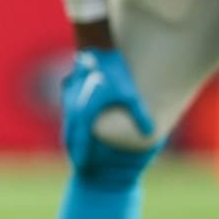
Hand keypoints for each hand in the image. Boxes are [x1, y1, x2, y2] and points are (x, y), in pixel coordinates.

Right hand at [61, 48, 153, 166]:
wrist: (96, 49)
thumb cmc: (114, 72)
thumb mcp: (130, 95)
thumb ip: (139, 115)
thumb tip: (151, 132)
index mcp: (84, 115)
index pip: (80, 142)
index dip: (82, 157)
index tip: (82, 168)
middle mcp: (73, 110)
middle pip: (70, 137)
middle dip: (74, 152)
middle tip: (79, 166)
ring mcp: (69, 101)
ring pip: (68, 125)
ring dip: (72, 139)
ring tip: (76, 150)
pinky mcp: (70, 92)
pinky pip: (70, 115)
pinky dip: (73, 125)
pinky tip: (78, 126)